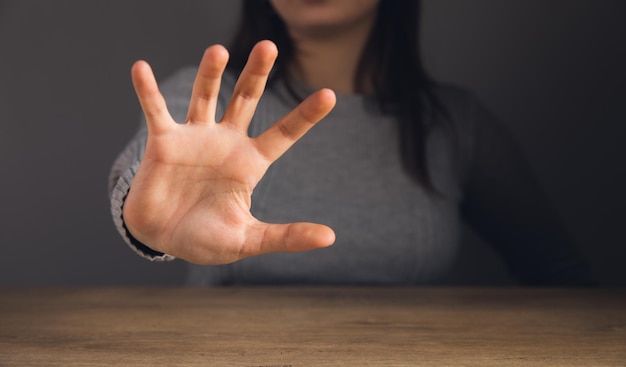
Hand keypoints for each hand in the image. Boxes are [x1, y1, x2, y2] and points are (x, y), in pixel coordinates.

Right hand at [124, 40, 335, 263]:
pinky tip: (141, 68)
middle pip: (246, 100)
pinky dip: (148, 91)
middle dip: (257, 74)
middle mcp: (226, 143)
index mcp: (250, 163)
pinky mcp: (164, 142)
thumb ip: (286, 236)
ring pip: (205, 97)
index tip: (330, 95)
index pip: (284, 134)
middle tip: (269, 46)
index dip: (305, 116)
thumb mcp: (249, 239)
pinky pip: (155, 110)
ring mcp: (195, 138)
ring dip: (210, 73)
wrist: (162, 239)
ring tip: (218, 51)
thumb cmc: (206, 238)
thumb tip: (330, 238)